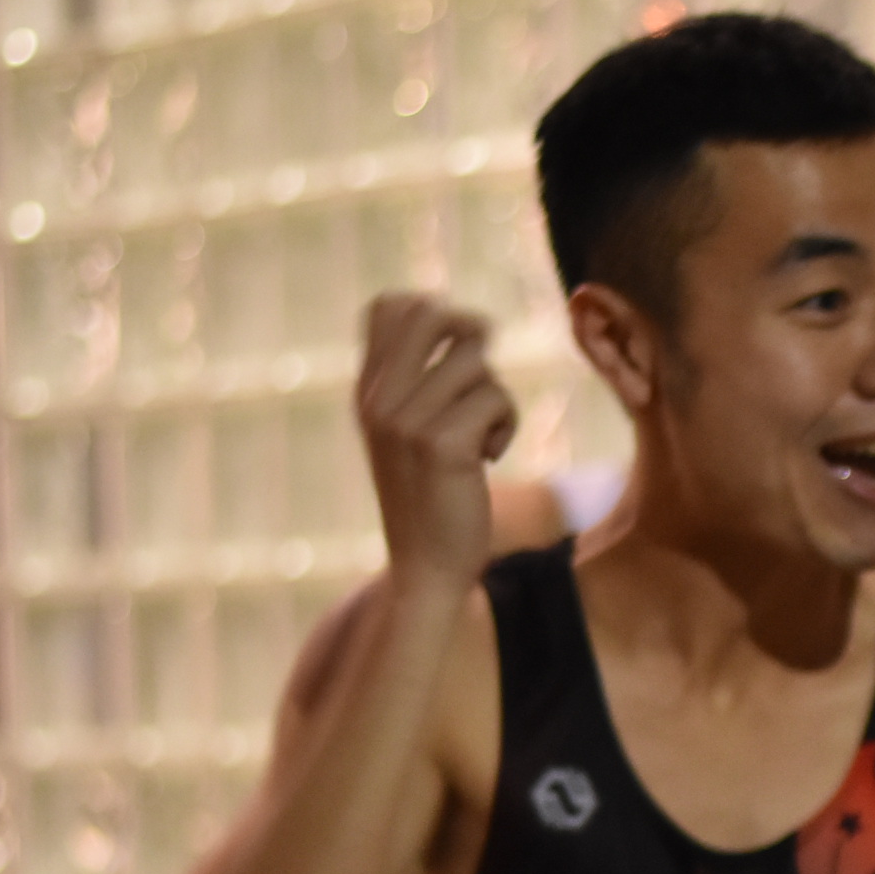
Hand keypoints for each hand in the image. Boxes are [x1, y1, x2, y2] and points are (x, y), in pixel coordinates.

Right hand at [356, 294, 517, 598]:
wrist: (425, 566)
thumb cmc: (431, 497)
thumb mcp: (408, 433)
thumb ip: (418, 382)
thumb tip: (462, 321)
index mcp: (368, 390)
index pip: (387, 307)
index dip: (432, 310)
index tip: (456, 348)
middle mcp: (379, 399)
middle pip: (432, 314)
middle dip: (472, 335)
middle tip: (482, 374)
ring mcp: (406, 421)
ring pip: (476, 361)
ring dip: (496, 396)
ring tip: (485, 434)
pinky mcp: (441, 445)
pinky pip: (496, 399)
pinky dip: (506, 425)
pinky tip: (489, 457)